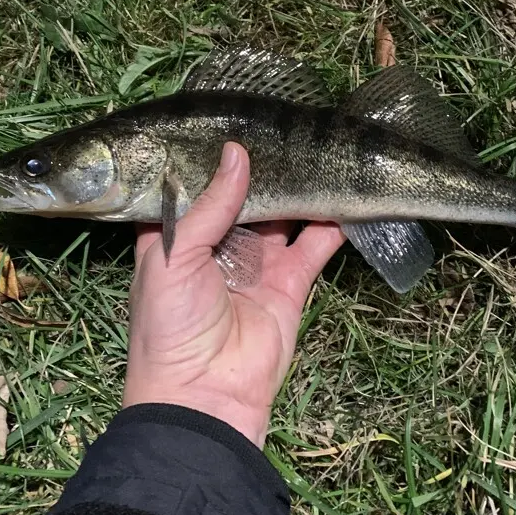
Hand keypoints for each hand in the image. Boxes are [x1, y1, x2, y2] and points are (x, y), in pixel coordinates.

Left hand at [122, 142, 345, 445]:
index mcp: (176, 236)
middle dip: (263, 167)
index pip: (195, 185)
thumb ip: (209, 204)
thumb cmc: (170, 324)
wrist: (204, 398)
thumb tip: (238, 151)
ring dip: (298, 189)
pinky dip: (330, 222)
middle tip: (286, 123)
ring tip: (318, 149)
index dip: (211, 156)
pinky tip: (344, 192)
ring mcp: (256, 264)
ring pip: (282, 215)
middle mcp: (216, 245)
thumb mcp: (173, 257)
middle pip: (244, 196)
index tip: (233, 116)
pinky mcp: (290, 284)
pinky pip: (314, 245)